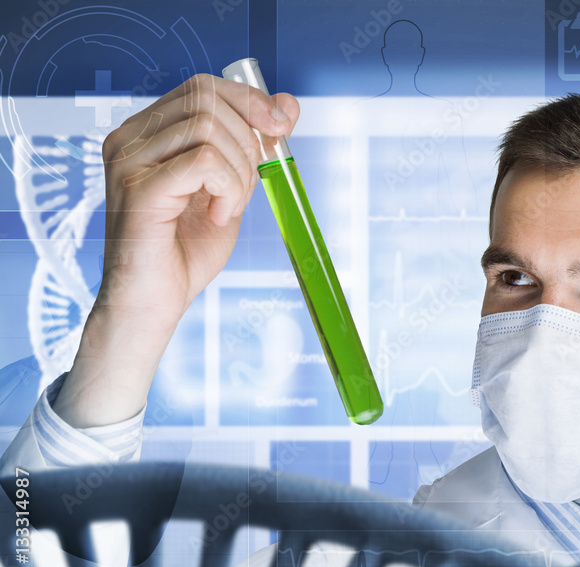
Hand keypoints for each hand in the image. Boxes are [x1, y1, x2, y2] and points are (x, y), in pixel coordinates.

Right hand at [53, 74, 299, 427]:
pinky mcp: (138, 188)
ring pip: (208, 129)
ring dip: (238, 172)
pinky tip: (216, 216)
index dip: (250, 101)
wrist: (155, 302)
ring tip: (226, 208)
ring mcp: (128, 160)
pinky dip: (226, 189)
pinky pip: (203, 162)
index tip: (281, 129)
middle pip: (207, 99)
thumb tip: (287, 104)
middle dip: (248, 141)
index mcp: (148, 132)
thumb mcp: (233, 188)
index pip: (203, 86)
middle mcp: (130, 138)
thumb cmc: (185, 251)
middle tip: (245, 189)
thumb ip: (253, 146)